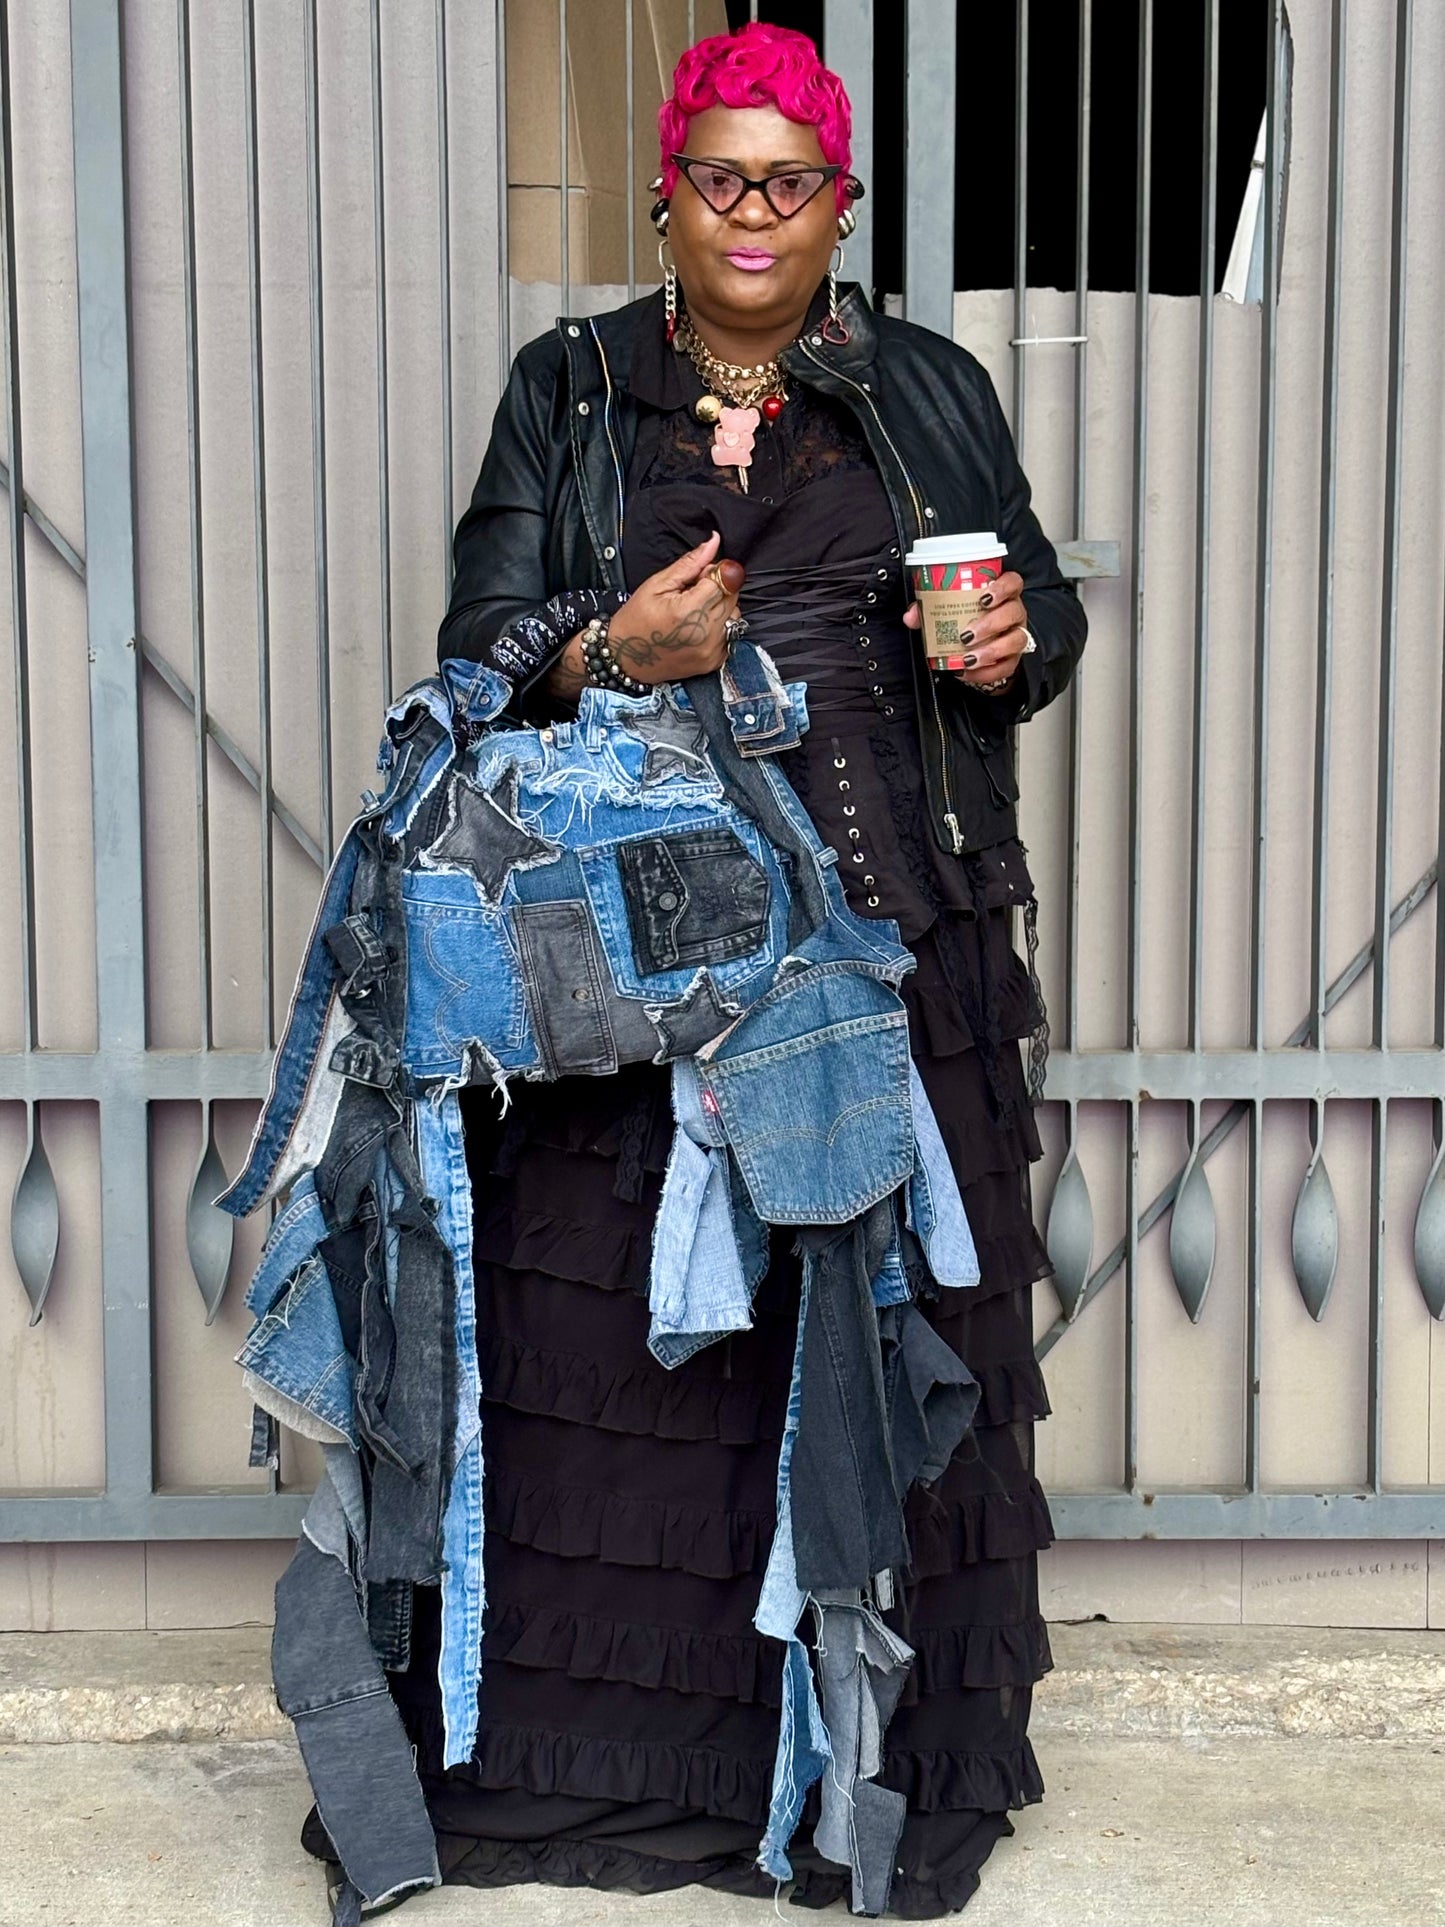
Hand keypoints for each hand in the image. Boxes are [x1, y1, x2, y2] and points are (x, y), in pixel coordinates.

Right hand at [608, 531, 744, 684]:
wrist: (626, 659)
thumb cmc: (636, 619)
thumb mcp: (657, 584)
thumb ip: (690, 563)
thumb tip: (714, 542)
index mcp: (689, 611)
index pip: (725, 579)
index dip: (713, 573)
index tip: (698, 577)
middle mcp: (705, 633)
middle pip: (732, 596)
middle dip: (717, 589)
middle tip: (691, 595)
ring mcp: (711, 650)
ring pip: (734, 614)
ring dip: (719, 608)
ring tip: (694, 612)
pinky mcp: (714, 662)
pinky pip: (730, 634)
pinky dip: (718, 627)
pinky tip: (697, 628)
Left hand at [903, 569, 1030, 691]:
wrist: (976, 646)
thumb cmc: (965, 619)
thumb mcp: (947, 610)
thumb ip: (928, 609)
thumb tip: (911, 616)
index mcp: (1002, 594)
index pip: (1013, 582)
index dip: (1003, 588)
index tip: (984, 598)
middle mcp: (1014, 612)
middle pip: (1013, 612)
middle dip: (990, 624)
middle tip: (966, 635)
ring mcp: (1017, 635)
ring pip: (1016, 640)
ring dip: (991, 651)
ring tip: (968, 658)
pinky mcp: (1013, 659)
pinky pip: (1007, 667)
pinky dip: (986, 673)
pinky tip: (968, 673)